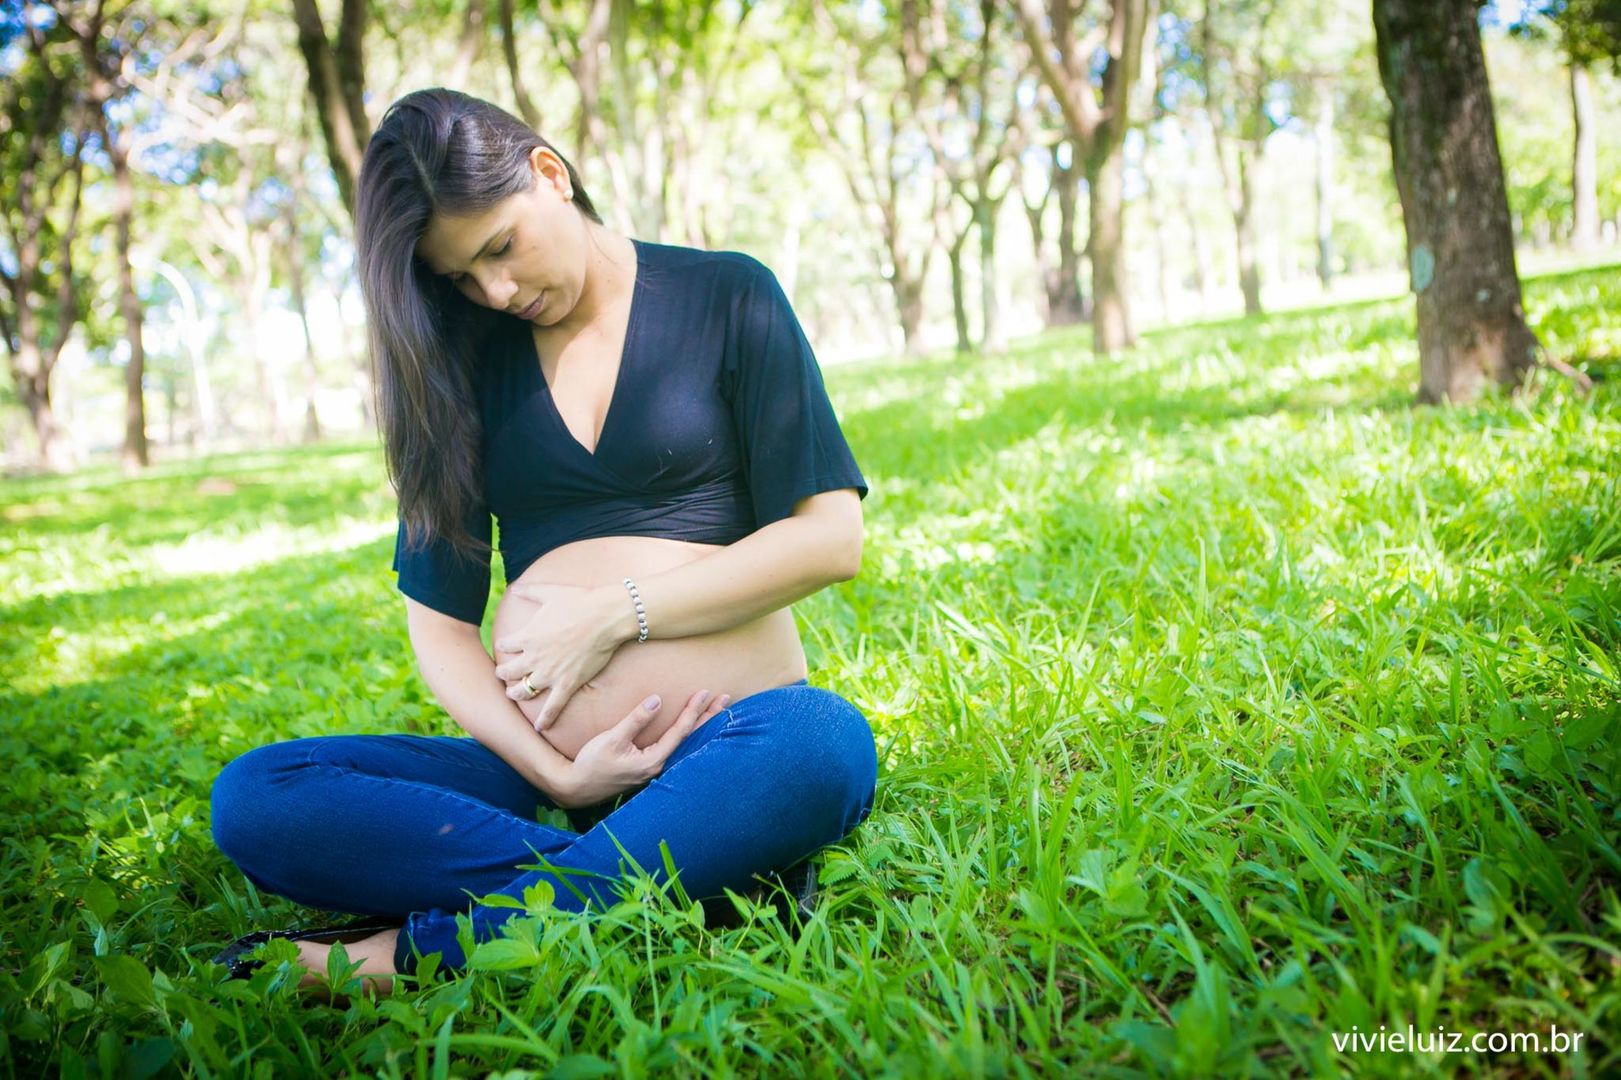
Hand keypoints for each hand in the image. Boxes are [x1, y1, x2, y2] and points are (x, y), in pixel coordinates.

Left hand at [493, 582, 631, 730]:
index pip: (505, 646)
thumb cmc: (580, 601)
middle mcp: (534, 658)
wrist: (606, 617)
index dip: (505, 646)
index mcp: (527, 636)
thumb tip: (516, 587)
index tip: (507, 648)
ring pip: (523, 691)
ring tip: (513, 694)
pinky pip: (552, 707)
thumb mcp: (550, 592)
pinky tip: (539, 728)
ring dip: (515, 694)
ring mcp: (550, 673)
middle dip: (503, 673)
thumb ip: (530, 590)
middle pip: (508, 671)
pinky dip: (545, 719)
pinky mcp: (568, 684)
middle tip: (503, 675)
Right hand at [557, 689, 729, 808]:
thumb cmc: (592, 763)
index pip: (681, 732)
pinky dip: (689, 734)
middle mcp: (659, 767)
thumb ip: (635, 720)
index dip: (693, 711)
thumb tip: (657, 701)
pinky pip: (677, 748)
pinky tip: (695, 728)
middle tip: (726, 698)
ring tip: (717, 710)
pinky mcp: (649, 768)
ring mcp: (655, 770)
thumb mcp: (612, 739)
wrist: (577, 787)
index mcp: (653, 761)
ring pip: (686, 744)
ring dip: (702, 725)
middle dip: (709, 717)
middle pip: (691, 739)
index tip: (704, 692)